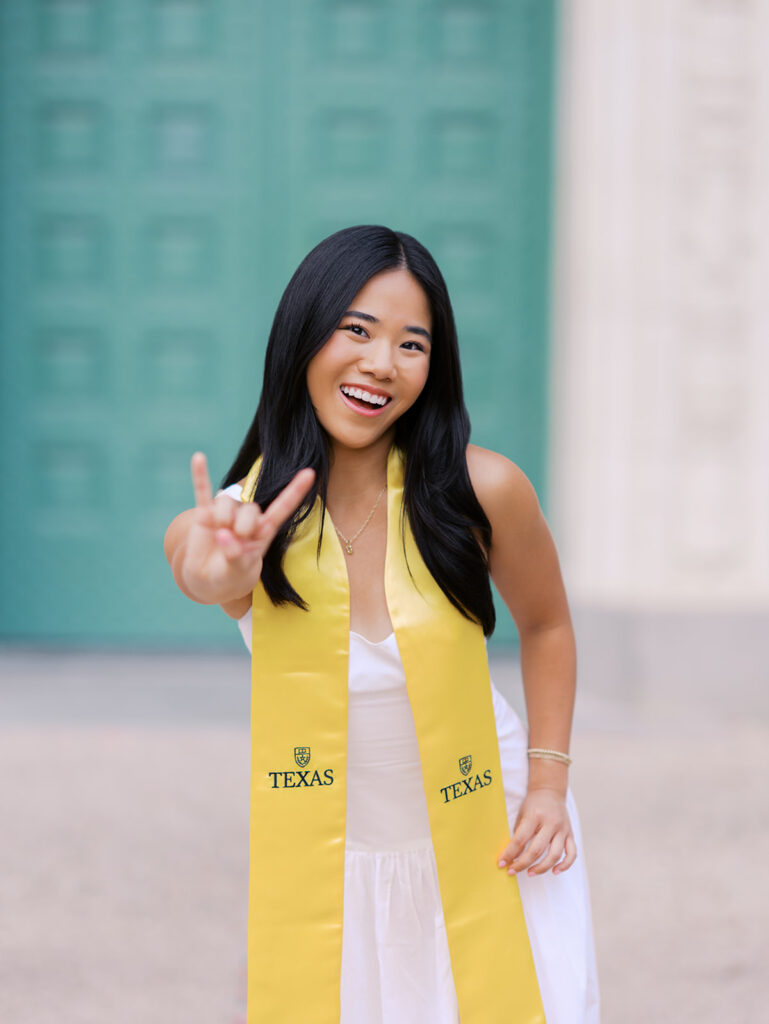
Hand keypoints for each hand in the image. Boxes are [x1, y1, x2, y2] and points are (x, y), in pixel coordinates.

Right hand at [180, 452, 314, 604]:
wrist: (208, 579)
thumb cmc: (230, 575)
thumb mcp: (237, 571)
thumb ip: (234, 555)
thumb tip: (223, 533)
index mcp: (263, 531)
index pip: (282, 509)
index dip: (295, 492)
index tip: (310, 473)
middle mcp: (246, 519)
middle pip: (250, 509)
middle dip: (244, 526)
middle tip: (238, 539)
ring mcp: (224, 515)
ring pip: (227, 503)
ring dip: (222, 518)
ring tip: (219, 534)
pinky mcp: (203, 515)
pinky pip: (202, 492)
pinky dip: (200, 476)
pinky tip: (198, 457)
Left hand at [497, 787, 576, 877]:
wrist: (550, 790)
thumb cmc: (533, 804)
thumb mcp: (522, 815)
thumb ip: (518, 834)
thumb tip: (511, 856)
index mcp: (535, 815)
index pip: (520, 839)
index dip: (509, 854)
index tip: (502, 863)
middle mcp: (551, 822)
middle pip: (537, 850)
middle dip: (522, 864)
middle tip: (512, 871)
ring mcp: (563, 829)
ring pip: (555, 855)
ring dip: (542, 868)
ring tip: (530, 872)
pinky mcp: (571, 833)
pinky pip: (572, 853)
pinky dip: (565, 865)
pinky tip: (554, 871)